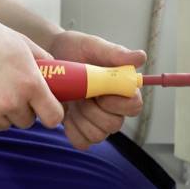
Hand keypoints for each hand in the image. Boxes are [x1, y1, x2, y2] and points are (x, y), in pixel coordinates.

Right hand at [0, 8, 64, 133]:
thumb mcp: (21, 42)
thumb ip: (44, 62)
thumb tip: (59, 77)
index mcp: (29, 83)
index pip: (53, 117)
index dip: (50, 112)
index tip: (44, 107)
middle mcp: (10, 102)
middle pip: (27, 121)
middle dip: (22, 108)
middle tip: (7, 86)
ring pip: (4, 124)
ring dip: (0, 111)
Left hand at [47, 28, 145, 149]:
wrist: (48, 56)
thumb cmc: (74, 49)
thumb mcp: (93, 46)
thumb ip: (116, 53)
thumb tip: (141, 58)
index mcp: (121, 88)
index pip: (134, 106)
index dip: (120, 103)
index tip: (102, 92)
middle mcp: (112, 108)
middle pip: (114, 125)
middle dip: (94, 111)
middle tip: (80, 93)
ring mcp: (95, 121)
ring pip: (97, 135)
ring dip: (82, 119)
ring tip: (72, 100)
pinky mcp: (78, 129)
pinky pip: (81, 142)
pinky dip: (72, 130)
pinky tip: (66, 113)